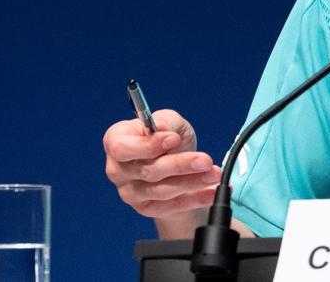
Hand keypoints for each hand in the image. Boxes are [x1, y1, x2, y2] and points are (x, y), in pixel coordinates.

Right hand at [103, 109, 221, 219]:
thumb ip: (166, 123)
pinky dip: (195, 199)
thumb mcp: (169, 121)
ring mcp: (130, 192)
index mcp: (115, 141)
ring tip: (214, 174)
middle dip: (180, 165)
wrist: (177, 163)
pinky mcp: (146, 208)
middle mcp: (117, 169)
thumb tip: (164, 131)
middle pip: (147, 171)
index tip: (174, 139)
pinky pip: (171, 206)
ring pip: (161, 191)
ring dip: (192, 182)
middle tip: (205, 160)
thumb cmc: (168, 138)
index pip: (121, 148)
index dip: (148, 145)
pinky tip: (212, 191)